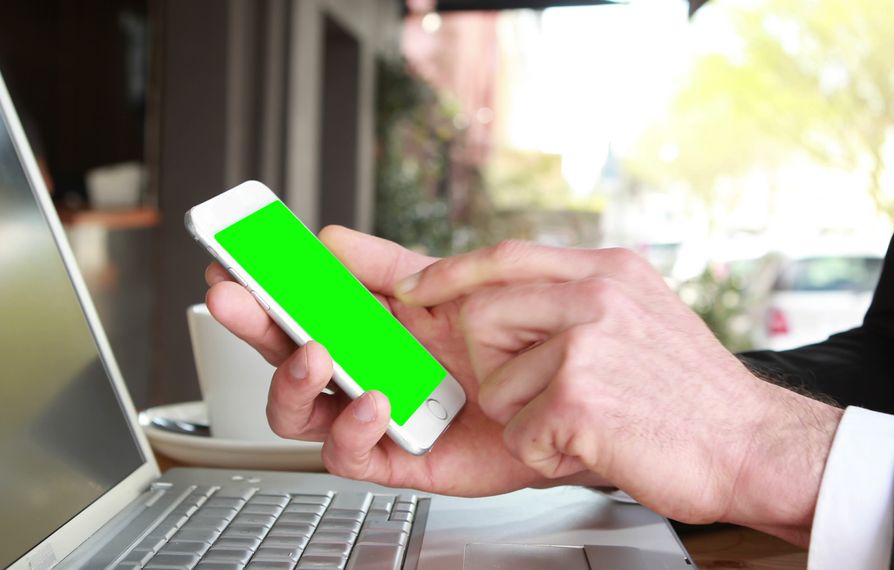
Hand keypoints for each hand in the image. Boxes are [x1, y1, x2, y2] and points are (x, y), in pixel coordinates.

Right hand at [204, 228, 602, 496]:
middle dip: (252, 327)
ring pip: (299, 413)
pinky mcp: (397, 459)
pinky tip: (374, 399)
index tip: (226, 266)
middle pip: (282, 357)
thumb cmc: (506, 338)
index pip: (295, 309)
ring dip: (292, 381)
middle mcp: (359, 372)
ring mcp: (373, 417)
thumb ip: (389, 264)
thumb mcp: (446, 286)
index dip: (257, 290)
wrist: (558, 390)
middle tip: (235, 300)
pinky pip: (350, 454)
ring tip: (314, 353)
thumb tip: (330, 240)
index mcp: (365, 327)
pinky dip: (351, 427)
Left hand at [393, 241, 842, 545]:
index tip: (414, 287)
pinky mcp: (578, 395)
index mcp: (609, 272)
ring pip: (497, 384)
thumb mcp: (644, 316)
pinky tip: (597, 443)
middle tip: (553, 392)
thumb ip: (582, 300)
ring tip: (590, 420)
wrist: (752, 446)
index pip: (506, 256)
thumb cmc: (695, 397)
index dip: (452, 273)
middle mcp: (597, 295)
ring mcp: (587, 342)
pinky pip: (519, 431)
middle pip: (482, 316)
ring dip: (531, 418)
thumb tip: (510, 296)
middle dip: (498, 368)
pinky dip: (549, 452)